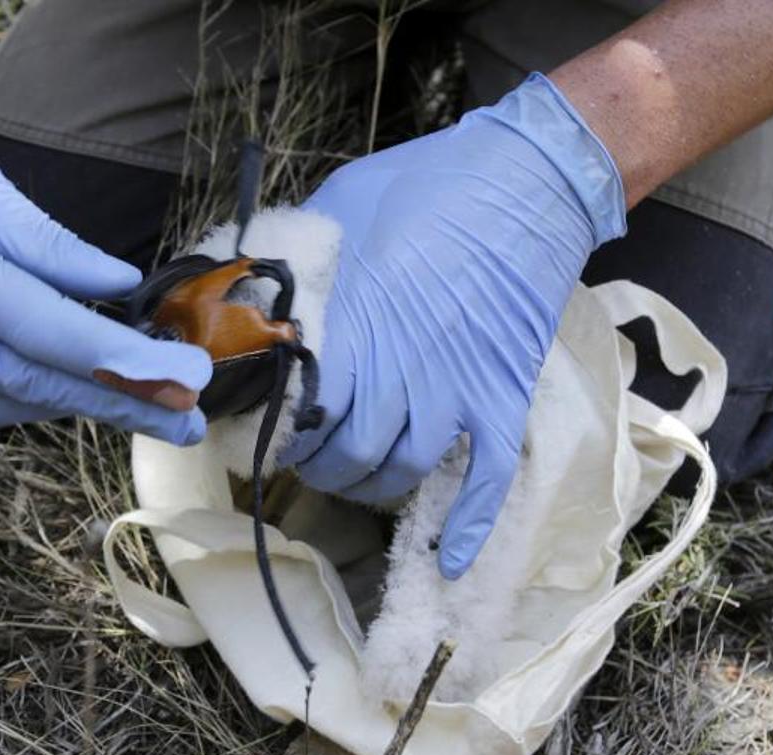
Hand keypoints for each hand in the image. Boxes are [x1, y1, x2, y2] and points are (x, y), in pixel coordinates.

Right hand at [0, 39, 210, 441]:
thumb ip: (48, 245)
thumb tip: (116, 286)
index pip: (60, 336)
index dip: (130, 363)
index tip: (191, 377)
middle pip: (45, 386)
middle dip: (126, 405)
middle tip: (187, 420)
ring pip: (9, 406)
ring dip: (77, 407)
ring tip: (137, 402)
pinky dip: (18, 407)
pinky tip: (54, 394)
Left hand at [281, 74, 625, 577]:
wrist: (526, 178)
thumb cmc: (423, 185)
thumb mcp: (335, 208)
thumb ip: (294, 263)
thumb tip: (247, 288)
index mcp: (352, 330)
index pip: (296, 413)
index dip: (272, 431)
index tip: (257, 427)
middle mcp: (401, 374)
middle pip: (344, 453)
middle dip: (311, 463)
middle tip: (297, 452)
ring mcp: (456, 392)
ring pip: (402, 472)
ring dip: (367, 486)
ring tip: (348, 475)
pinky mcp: (502, 398)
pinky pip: (489, 478)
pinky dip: (471, 525)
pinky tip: (448, 558)